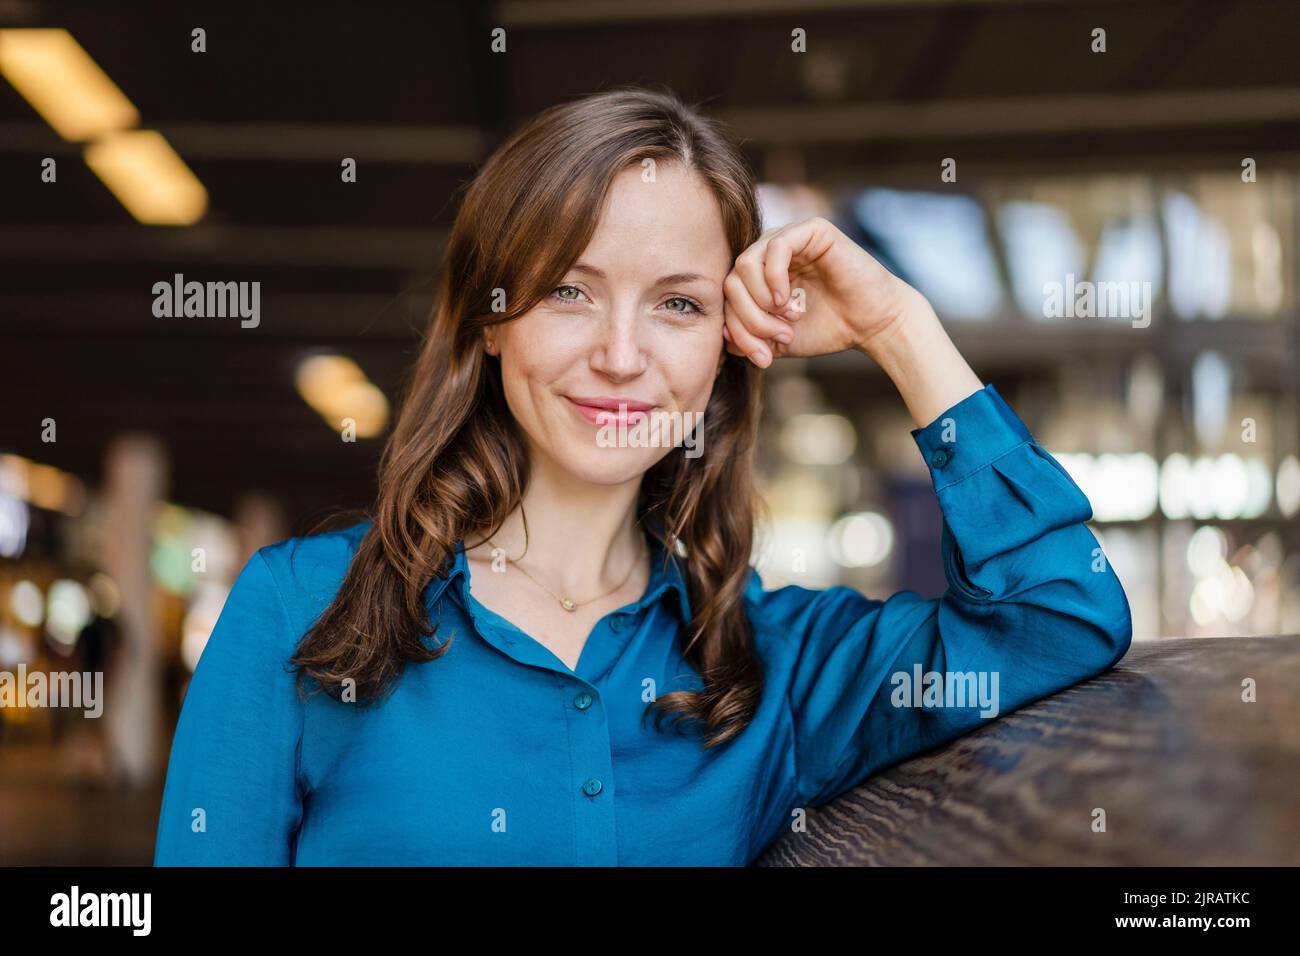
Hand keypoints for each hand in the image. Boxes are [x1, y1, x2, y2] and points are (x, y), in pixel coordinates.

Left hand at [721, 216, 924, 367]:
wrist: (871, 324)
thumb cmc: (827, 329)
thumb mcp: (777, 339)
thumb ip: (747, 336)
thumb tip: (721, 334)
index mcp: (757, 275)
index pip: (727, 297)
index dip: (737, 330)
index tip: (763, 357)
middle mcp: (769, 252)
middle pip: (731, 281)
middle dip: (749, 318)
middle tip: (779, 336)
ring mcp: (788, 238)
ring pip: (745, 263)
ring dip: (761, 301)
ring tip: (788, 318)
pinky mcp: (811, 230)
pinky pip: (774, 246)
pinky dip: (774, 277)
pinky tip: (787, 300)